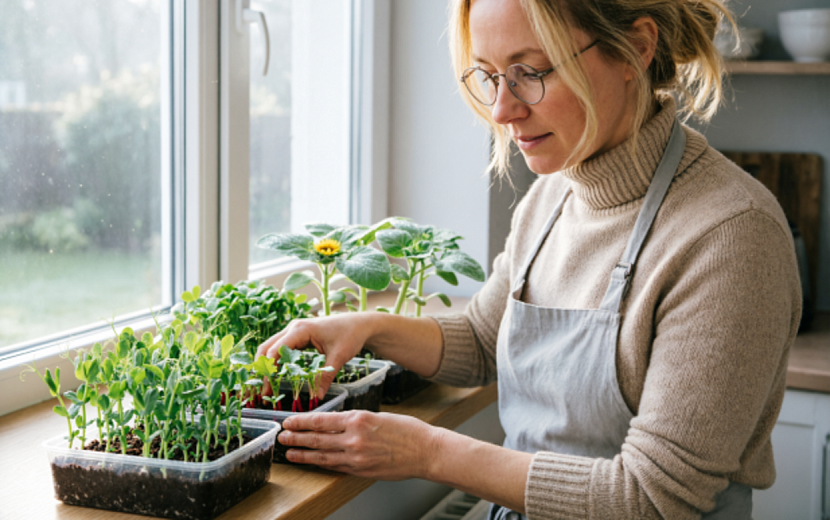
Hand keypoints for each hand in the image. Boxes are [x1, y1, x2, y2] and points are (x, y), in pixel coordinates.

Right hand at [256, 313, 375, 396]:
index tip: (267, 390)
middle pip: (267, 348)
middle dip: (262, 370)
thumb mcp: (339, 357)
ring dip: (266, 366)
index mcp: (300, 330)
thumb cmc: (350, 335)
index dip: (269, 372)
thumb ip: (325, 377)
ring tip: (265, 387)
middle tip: (261, 391)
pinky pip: (280, 349)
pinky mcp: (297, 336)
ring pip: (271, 348)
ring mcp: (294, 331)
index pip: (275, 351)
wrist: (359, 324)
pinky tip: (276, 377)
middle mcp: (293, 328)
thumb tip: (317, 397)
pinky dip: (275, 362)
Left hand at [278, 411, 438, 480]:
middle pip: (317, 438)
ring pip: (323, 456)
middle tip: (282, 436)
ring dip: (303, 454)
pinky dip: (321, 463)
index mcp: (359, 419)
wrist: (426, 451)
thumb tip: (335, 423)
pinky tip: (312, 461)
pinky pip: (336, 466)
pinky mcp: (361, 471)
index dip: (302, 422)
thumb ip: (356, 420)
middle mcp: (355, 439)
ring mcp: (357, 458)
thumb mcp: (378, 416)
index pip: (322, 420)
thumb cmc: (407, 430)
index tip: (289, 421)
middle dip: (297, 438)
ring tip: (289, 453)